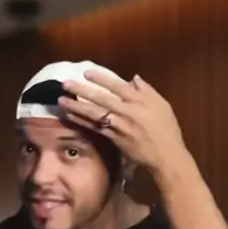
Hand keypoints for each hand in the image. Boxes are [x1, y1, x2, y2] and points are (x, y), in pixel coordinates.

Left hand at [59, 71, 185, 174]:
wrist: (166, 155)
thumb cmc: (166, 129)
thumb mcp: (162, 105)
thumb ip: (147, 91)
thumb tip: (133, 78)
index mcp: (139, 101)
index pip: (117, 86)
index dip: (101, 79)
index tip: (86, 73)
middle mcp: (127, 112)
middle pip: (101, 99)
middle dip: (82, 90)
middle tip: (65, 84)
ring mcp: (119, 126)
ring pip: (95, 114)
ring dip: (76, 107)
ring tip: (61, 100)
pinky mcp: (114, 139)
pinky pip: (95, 129)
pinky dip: (82, 122)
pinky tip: (69, 117)